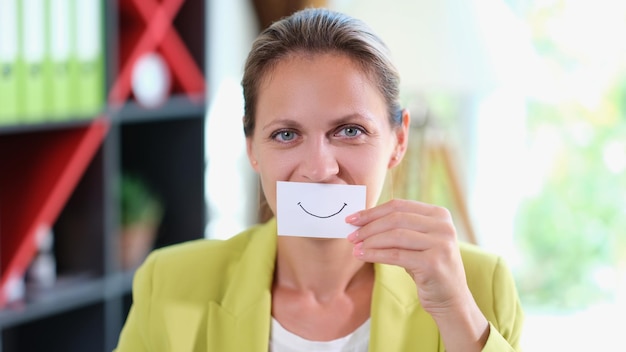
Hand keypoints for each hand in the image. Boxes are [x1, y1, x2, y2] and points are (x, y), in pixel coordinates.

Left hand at [346, 199, 488, 350]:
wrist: (451, 299)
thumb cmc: (428, 269)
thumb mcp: (416, 242)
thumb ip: (397, 228)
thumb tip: (361, 221)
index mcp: (439, 214)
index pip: (399, 206)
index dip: (373, 211)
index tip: (353, 219)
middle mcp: (443, 226)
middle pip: (395, 219)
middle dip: (368, 226)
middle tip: (351, 235)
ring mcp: (441, 243)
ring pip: (394, 235)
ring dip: (370, 241)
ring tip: (354, 247)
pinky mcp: (434, 263)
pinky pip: (396, 255)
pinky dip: (375, 254)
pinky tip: (362, 256)